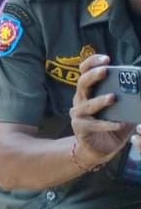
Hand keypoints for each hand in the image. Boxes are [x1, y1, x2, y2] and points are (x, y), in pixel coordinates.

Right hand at [71, 52, 136, 166]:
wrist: (98, 149)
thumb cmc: (110, 124)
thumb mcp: (121, 109)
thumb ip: (129, 98)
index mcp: (88, 92)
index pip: (84, 72)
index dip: (92, 63)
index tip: (106, 58)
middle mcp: (80, 101)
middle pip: (81, 84)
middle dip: (93, 76)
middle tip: (105, 70)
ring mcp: (78, 115)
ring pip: (87, 105)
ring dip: (100, 101)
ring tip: (113, 98)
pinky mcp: (81, 129)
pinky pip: (94, 125)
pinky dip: (107, 124)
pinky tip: (119, 124)